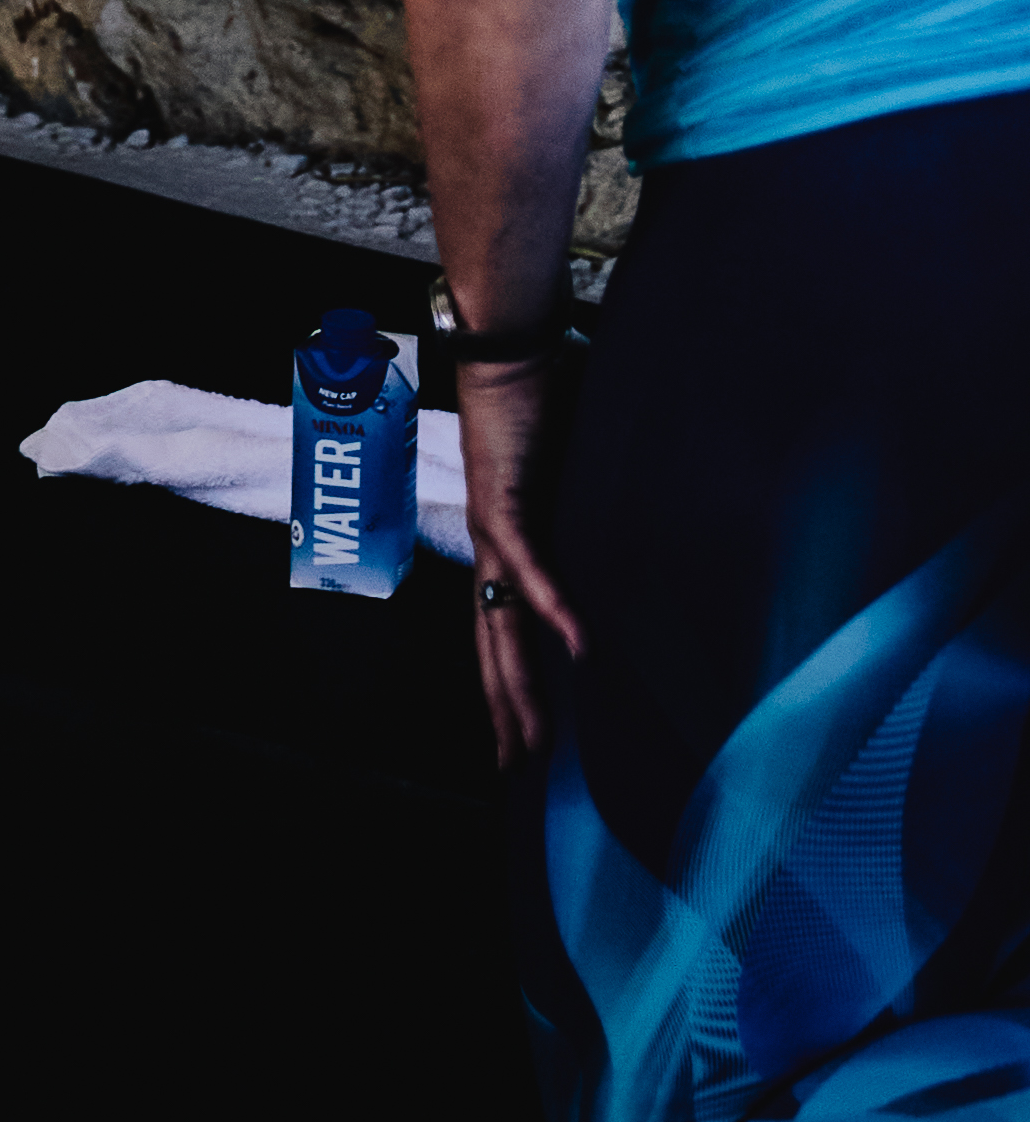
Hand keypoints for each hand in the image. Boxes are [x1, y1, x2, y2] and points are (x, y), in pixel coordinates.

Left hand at [454, 348, 583, 771]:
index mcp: (504, 547)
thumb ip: (587, 522)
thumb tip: (630, 548)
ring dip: (521, 685)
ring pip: (504, 624)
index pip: (502, 631)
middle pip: (495, 645)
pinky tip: (576, 649)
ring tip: (537, 743)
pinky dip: (553, 607)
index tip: (520, 740)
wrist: (509, 352)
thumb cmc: (539, 407)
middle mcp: (491, 548)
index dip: (508, 686)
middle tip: (517, 770)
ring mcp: (494, 530)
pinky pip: (532, 565)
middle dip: (508, 710)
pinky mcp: (507, 501)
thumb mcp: (568, 484)